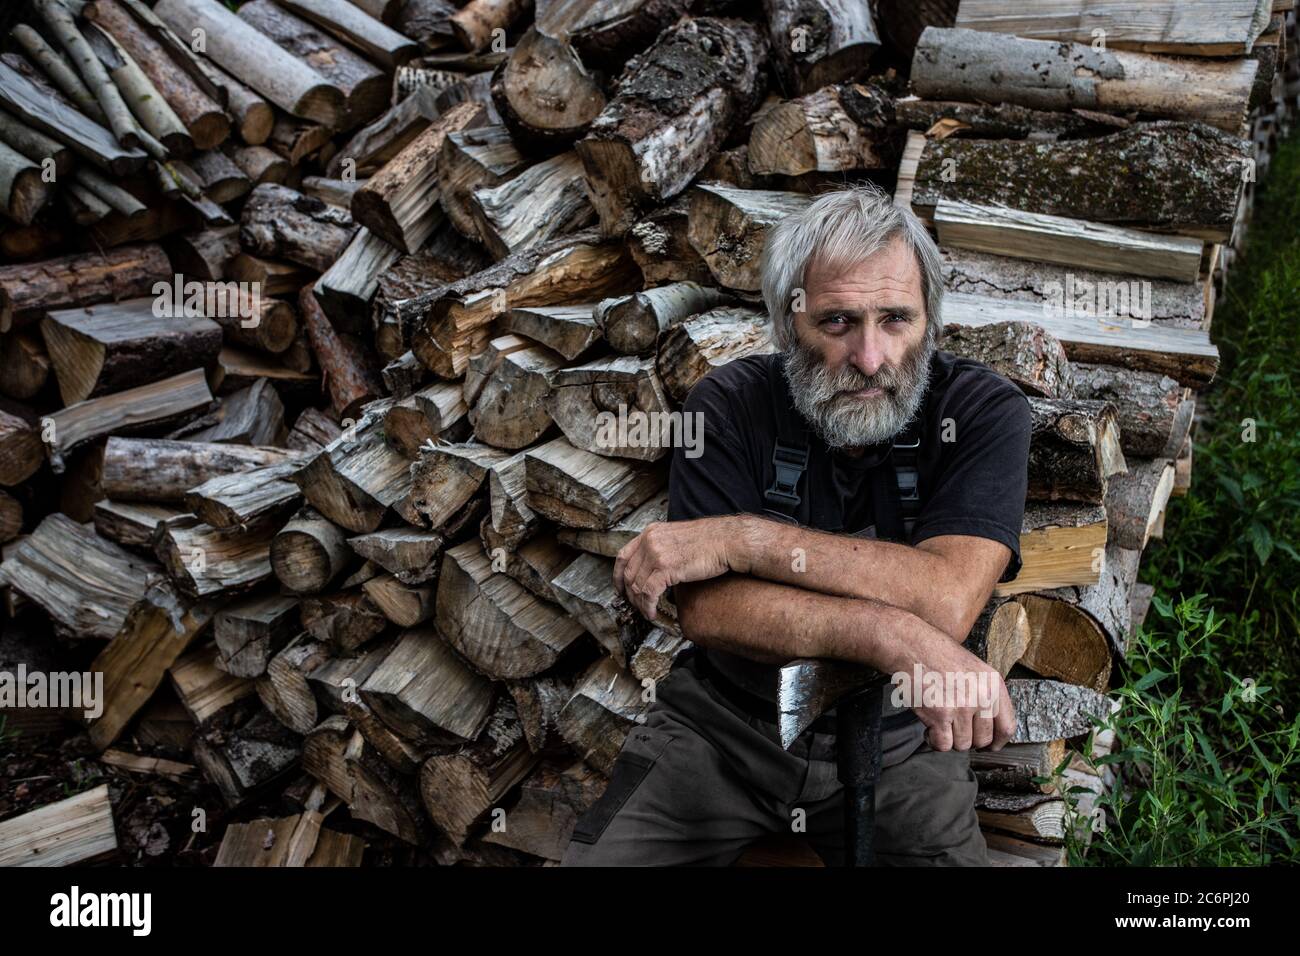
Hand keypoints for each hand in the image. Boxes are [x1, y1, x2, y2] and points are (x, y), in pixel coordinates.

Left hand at [614, 517, 738, 620]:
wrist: (728, 541)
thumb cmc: (710, 542)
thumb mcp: (678, 538)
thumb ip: (662, 549)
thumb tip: (654, 569)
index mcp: (651, 532)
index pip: (623, 555)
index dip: (618, 576)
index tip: (620, 589)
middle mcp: (650, 541)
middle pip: (628, 573)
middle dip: (630, 595)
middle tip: (636, 606)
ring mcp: (656, 553)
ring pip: (637, 586)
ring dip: (640, 604)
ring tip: (647, 612)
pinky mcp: (666, 568)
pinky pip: (648, 593)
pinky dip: (648, 607)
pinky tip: (652, 613)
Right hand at [887, 628, 1015, 752]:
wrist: (912, 647)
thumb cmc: (938, 656)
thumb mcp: (975, 669)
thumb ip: (986, 695)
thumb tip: (990, 727)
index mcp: (993, 684)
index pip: (1007, 727)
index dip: (997, 742)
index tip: (990, 746)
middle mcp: (982, 696)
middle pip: (983, 740)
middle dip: (967, 739)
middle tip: (954, 728)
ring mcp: (962, 706)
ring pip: (962, 745)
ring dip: (949, 738)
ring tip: (940, 722)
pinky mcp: (940, 715)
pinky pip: (943, 745)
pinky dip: (933, 741)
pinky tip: (929, 728)